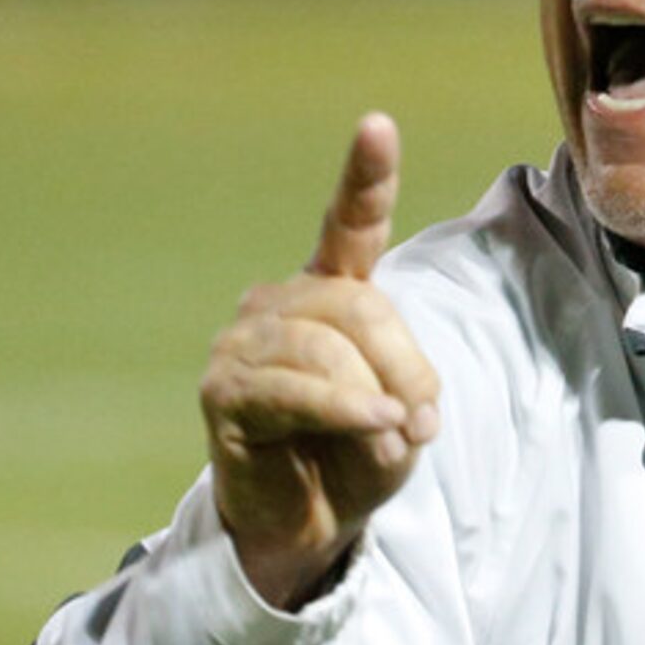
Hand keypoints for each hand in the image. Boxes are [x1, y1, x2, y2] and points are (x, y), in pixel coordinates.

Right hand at [199, 113, 442, 608]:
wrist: (302, 520)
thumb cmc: (355, 451)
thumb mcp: (405, 417)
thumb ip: (406, 390)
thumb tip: (391, 409)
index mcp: (333, 288)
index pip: (351, 222)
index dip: (366, 174)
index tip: (376, 124)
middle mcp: (282, 301)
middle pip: (362, 307)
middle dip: (405, 367)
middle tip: (420, 420)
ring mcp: (244, 341)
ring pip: (329, 349)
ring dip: (374, 397)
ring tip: (390, 434)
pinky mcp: (224, 390)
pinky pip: (294, 389)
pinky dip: (343, 408)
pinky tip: (371, 424)